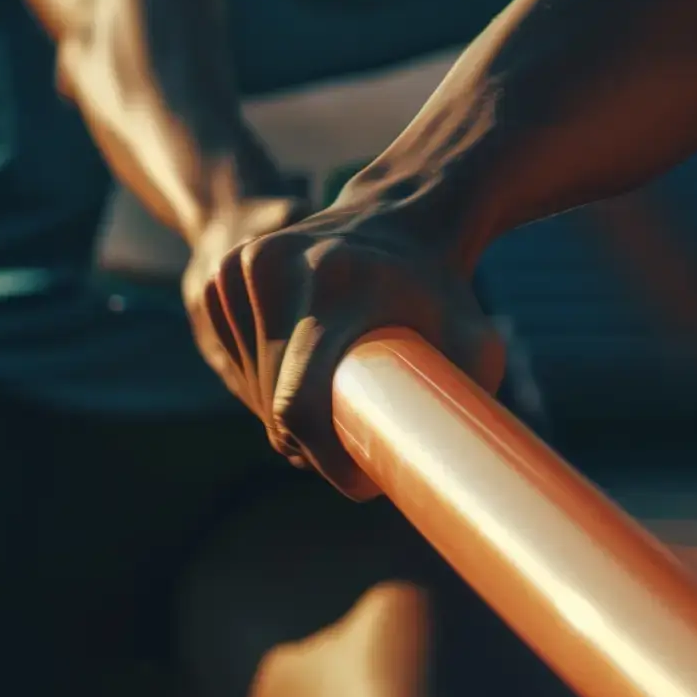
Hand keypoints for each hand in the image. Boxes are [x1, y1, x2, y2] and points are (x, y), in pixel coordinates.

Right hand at [191, 200, 503, 498]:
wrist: (398, 216)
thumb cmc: (442, 289)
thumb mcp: (477, 339)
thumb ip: (464, 404)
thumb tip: (448, 477)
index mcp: (334, 283)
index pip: (301, 402)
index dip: (327, 458)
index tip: (363, 481)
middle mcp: (275, 269)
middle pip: (274, 403)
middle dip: (313, 443)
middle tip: (356, 443)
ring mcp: (239, 269)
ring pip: (252, 389)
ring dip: (288, 413)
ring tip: (337, 391)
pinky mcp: (219, 279)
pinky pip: (233, 363)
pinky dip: (265, 382)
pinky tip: (305, 358)